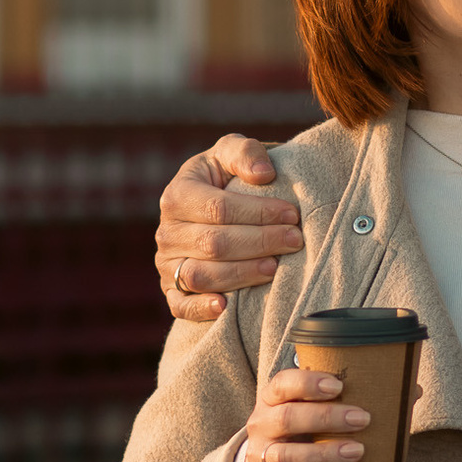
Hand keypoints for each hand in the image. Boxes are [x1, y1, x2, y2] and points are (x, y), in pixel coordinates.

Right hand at [156, 135, 300, 323]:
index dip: (258, 213)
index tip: (292, 214)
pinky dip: (201, 309)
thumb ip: (245, 154)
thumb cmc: (225, 178)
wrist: (210, 208)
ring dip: (241, 274)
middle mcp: (166, 232)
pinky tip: (226, 306)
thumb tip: (264, 174)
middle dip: (260, 243)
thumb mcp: (230, 153)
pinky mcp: (172, 291)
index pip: (219, 209)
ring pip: (200, 276)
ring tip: (275, 268)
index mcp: (177, 195)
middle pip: (213, 244)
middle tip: (295, 241)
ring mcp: (167, 264)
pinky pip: (181, 305)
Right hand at [240, 365, 368, 461]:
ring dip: (323, 453)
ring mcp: (260, 457)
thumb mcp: (317, 412)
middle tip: (363, 419)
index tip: (339, 386)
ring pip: (285, 456)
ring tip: (358, 451)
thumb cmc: (302, 432)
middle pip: (286, 418)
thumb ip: (357, 400)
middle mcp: (262, 424)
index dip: (308, 383)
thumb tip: (413, 391)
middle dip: (326, 417)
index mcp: (273, 398)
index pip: (282, 383)